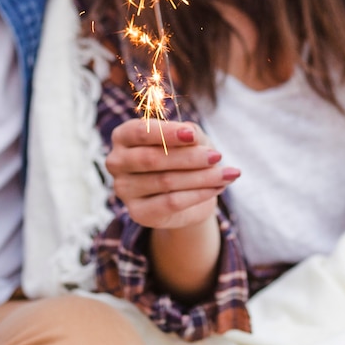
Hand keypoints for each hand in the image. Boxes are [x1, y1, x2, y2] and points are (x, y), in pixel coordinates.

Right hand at [106, 119, 239, 229]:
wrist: (185, 195)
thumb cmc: (182, 157)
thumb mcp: (188, 139)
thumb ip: (188, 133)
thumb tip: (191, 135)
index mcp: (122, 136)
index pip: (139, 132)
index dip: (166, 133)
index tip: (193, 134)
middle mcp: (116, 162)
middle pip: (151, 159)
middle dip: (188, 157)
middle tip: (217, 156)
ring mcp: (123, 189)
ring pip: (164, 181)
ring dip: (201, 177)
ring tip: (228, 173)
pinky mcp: (137, 212)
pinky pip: (170, 202)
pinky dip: (198, 194)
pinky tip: (217, 188)